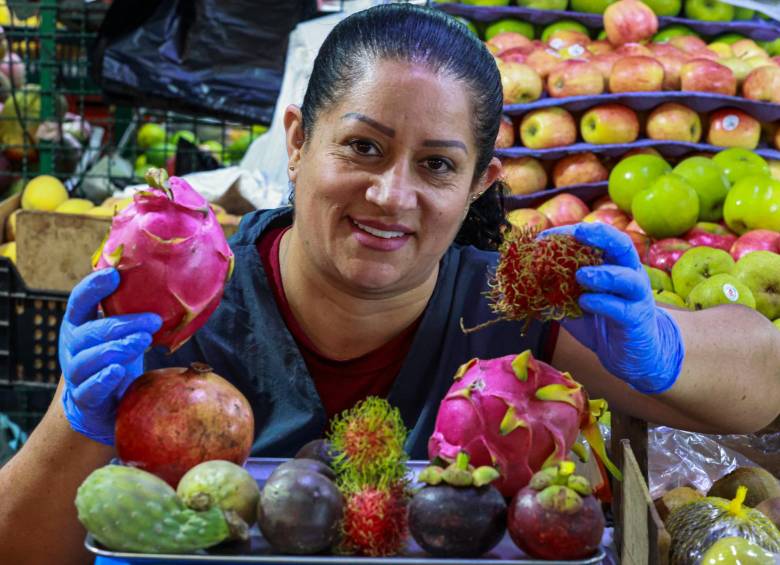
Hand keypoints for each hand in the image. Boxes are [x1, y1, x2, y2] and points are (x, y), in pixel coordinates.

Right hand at [59, 269, 161, 444]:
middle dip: (122, 324)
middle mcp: (73, 347)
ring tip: (144, 341)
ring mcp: (76, 374)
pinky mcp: (85, 398)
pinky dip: (103, 379)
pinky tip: (119, 371)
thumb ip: (132, 310)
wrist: (101, 404)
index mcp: (79, 325)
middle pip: (90, 331)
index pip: (79, 301)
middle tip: (153, 320)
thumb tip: (166, 283)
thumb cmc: (115, 356)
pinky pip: (90, 388)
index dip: (93, 287)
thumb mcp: (121, 331)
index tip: (114, 275)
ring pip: (89, 359)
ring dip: (117, 348)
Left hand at [541, 222, 684, 393]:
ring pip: (627, 277)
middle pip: (623, 246)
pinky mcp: (636, 319)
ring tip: (580, 274)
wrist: (630, 354)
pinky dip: (601, 303)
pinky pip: (620, 308)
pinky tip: (584, 303)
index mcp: (614, 264)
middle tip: (578, 232)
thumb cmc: (601, 321)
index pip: (598, 238)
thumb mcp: (574, 301)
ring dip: (602, 273)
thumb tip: (527, 280)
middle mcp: (629, 274)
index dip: (572, 233)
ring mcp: (636, 297)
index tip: (545, 236)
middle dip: (601, 236)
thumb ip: (557, 289)